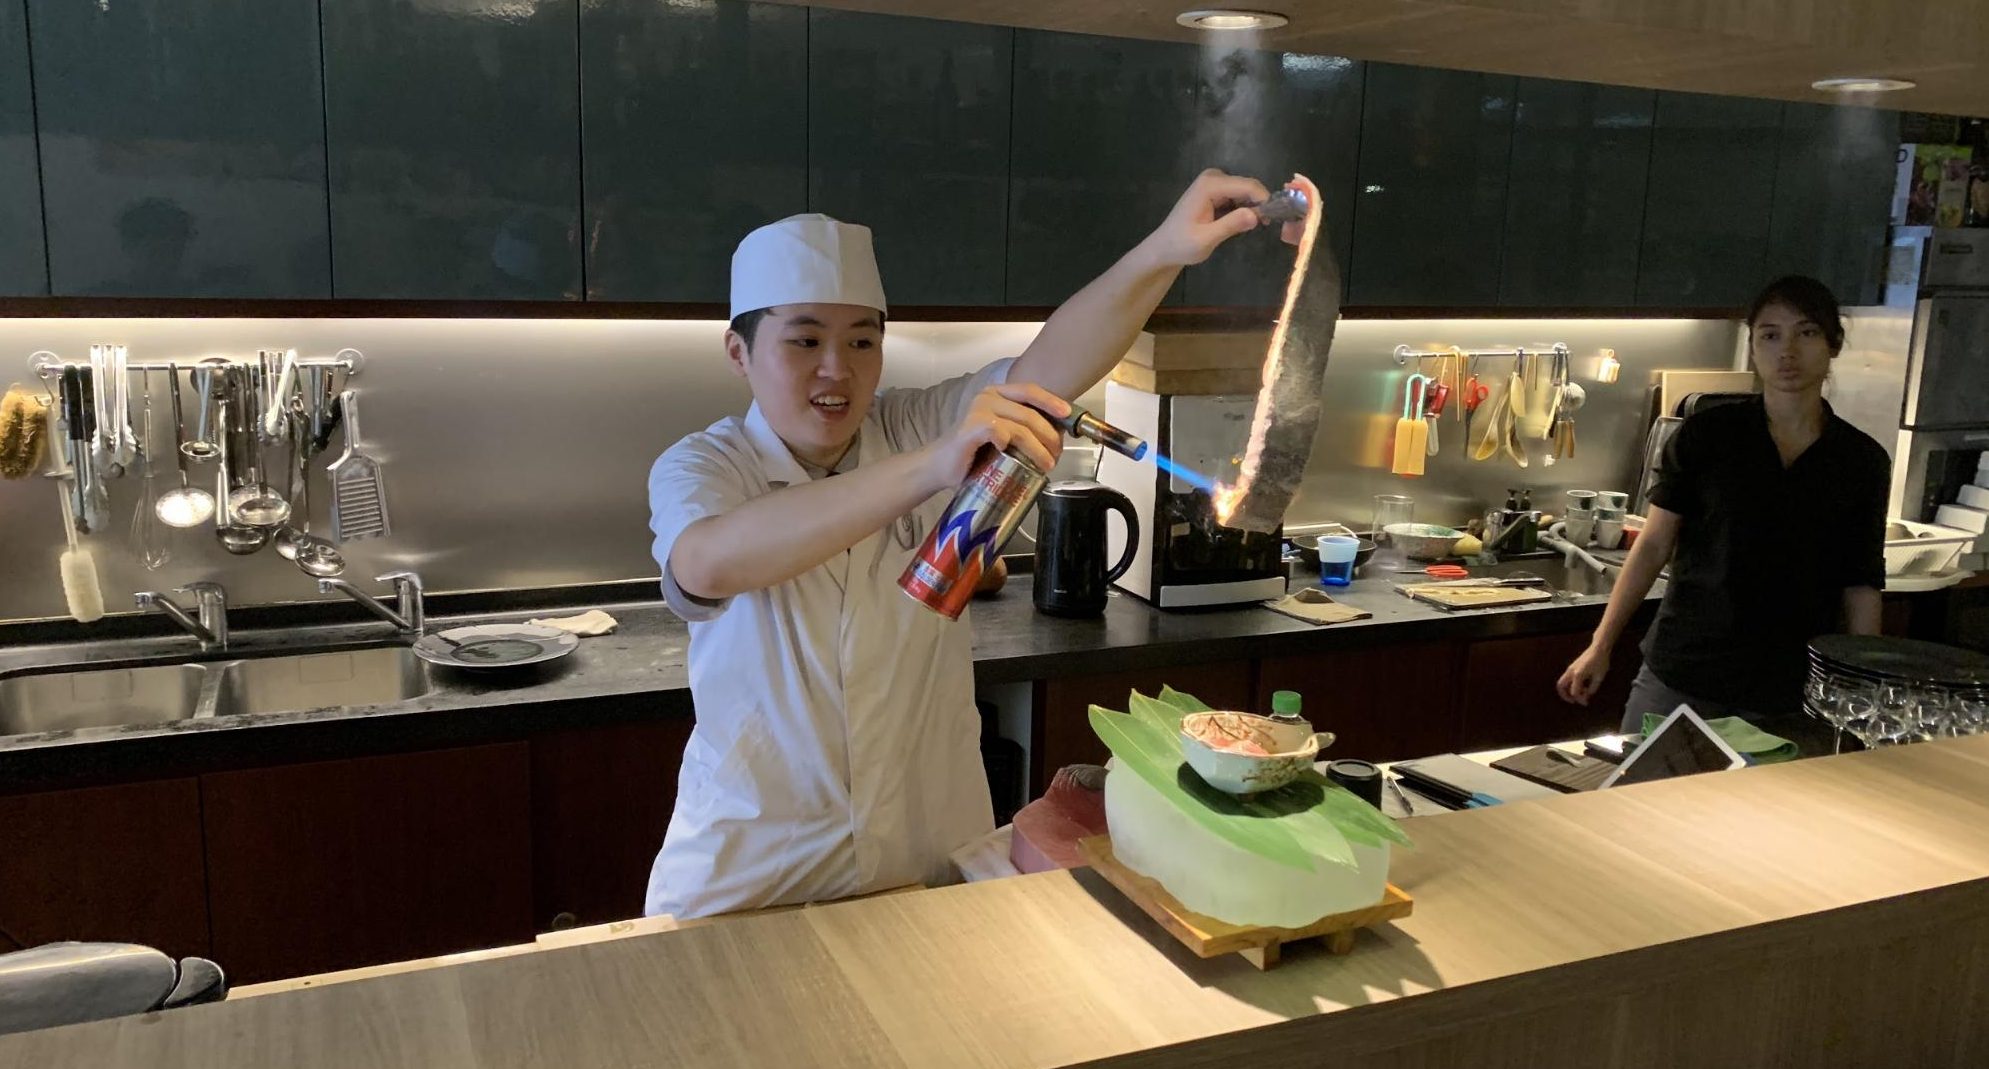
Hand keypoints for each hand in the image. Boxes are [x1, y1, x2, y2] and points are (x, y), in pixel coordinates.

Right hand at [920, 382, 1067, 491]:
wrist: (939, 467)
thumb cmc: (972, 453)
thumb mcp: (1002, 435)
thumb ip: (1021, 428)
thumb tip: (1056, 437)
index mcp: (996, 394)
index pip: (1030, 390)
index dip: (1051, 402)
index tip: (1068, 416)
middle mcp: (988, 396)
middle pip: (1030, 413)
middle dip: (1049, 436)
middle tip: (1056, 456)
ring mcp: (978, 410)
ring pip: (1021, 427)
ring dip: (1038, 448)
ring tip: (1045, 465)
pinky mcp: (970, 427)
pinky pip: (1000, 432)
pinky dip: (1010, 445)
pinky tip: (1010, 456)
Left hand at [1143, 169, 1274, 267]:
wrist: (1164, 248)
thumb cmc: (1181, 245)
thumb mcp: (1206, 239)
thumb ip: (1230, 225)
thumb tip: (1256, 215)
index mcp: (1209, 185)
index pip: (1247, 186)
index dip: (1264, 200)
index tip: (1271, 220)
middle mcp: (1213, 177)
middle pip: (1248, 186)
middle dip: (1259, 204)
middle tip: (1263, 226)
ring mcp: (1214, 182)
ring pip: (1245, 190)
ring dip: (1252, 207)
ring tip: (1252, 227)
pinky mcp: (1215, 189)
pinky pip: (1238, 195)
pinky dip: (1243, 208)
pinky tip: (1241, 223)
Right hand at [1556, 644, 1610, 705]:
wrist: (1599, 649)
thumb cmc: (1600, 662)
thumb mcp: (1599, 678)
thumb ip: (1592, 688)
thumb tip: (1587, 695)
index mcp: (1578, 675)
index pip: (1574, 692)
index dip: (1580, 699)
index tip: (1586, 703)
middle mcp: (1571, 672)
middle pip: (1560, 686)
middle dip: (1565, 696)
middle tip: (1574, 701)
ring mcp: (1570, 669)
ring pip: (1562, 682)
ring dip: (1569, 690)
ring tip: (1581, 692)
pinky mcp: (1572, 667)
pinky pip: (1567, 679)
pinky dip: (1571, 685)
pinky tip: (1583, 685)